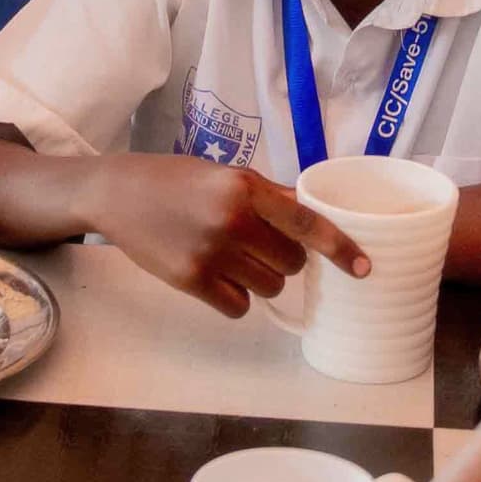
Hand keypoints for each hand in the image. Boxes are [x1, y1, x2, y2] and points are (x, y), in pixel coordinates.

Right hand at [88, 155, 368, 315]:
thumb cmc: (176, 180)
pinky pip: (239, 306)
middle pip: (291, 263)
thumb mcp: (225, 175)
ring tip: (232, 257)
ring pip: (269, 287)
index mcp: (245, 187)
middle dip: (284, 259)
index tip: (363, 267)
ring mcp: (210, 253)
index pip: (305, 223)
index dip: (339, 247)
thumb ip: (270, 195)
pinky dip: (235, 297)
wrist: (116, 194)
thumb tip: (316, 215)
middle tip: (257, 244)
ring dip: (260, 278)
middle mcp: (231, 220)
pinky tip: (215, 275)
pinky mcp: (191, 280)